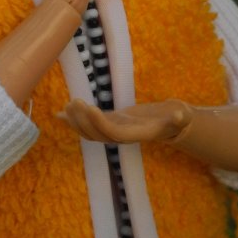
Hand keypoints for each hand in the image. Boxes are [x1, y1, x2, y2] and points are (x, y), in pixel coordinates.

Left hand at [57, 99, 192, 143]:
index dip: (100, 123)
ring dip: (76, 121)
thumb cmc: (175, 120)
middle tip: (73, 103)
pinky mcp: (109, 123)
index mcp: (134, 134)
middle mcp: (121, 135)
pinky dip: (72, 121)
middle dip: (83, 121)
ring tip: (67, 106)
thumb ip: (180, 117)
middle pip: (97, 135)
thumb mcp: (180, 117)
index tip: (89, 107)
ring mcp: (113, 130)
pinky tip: (57, 114)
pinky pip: (88, 125)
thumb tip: (180, 114)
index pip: (113, 133)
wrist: (168, 125)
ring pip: (90, 133)